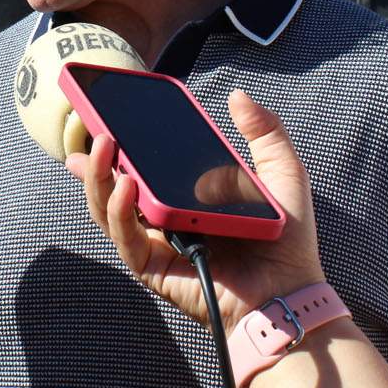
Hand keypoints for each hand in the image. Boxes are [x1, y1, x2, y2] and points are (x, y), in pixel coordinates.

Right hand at [65, 90, 323, 329]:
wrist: (290, 291)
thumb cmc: (288, 239)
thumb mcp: (282, 173)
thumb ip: (265, 132)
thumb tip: (239, 95)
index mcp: (187, 194)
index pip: (145, 165)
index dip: (120, 145)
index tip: (104, 118)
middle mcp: (166, 216)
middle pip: (115, 185)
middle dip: (98, 159)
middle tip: (98, 131)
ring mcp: (156, 242)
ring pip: (109, 209)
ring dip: (99, 178)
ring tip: (103, 148)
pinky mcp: (153, 267)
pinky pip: (126, 238)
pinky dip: (120, 211)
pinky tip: (126, 187)